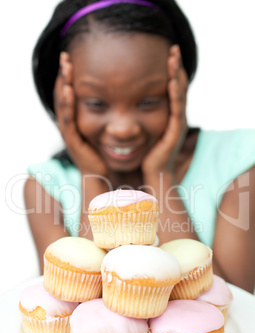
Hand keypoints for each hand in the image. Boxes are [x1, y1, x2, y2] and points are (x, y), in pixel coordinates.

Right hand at [53, 52, 107, 175]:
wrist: (101, 176)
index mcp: (77, 119)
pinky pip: (67, 119)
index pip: (70, 93)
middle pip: (63, 95)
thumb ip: (109, 113)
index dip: (70, 76)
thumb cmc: (105, 153)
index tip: (73, 58)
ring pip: (62, 104)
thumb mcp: (106, 128)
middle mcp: (70, 124)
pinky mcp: (73, 140)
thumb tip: (122, 98)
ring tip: (65, 67)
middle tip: (65, 55)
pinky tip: (68, 89)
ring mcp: (70, 132)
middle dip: (64, 75)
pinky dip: (67, 104)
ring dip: (63, 84)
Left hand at [142, 45, 187, 175]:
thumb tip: (129, 104)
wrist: (153, 173)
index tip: (167, 54)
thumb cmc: (147, 153)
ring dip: (177, 75)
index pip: (172, 88)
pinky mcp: (175, 131)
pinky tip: (172, 81)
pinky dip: (175, 94)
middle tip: (173, 48)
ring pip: (180, 94)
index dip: (171, 71)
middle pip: (178, 87)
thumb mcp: (145, 130)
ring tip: (174, 58)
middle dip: (176, 67)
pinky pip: (176, 109)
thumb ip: (142, 116)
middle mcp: (176, 117)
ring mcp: (177, 124)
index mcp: (169, 115)